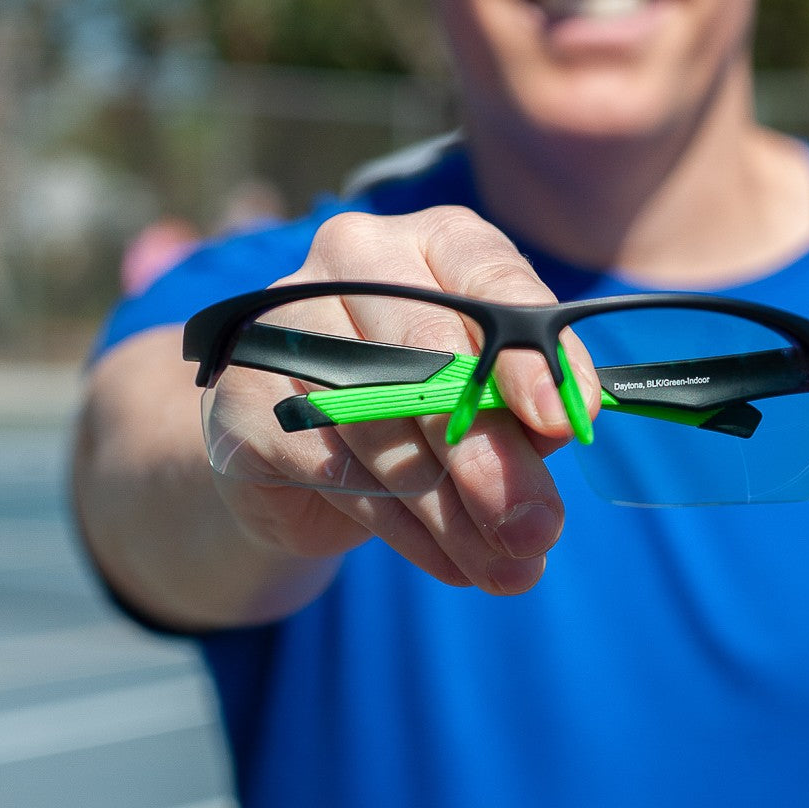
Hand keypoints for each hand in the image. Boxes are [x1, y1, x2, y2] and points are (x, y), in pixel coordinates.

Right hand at [208, 206, 601, 594]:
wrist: (293, 447)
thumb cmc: (418, 403)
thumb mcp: (486, 393)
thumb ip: (523, 404)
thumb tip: (559, 430)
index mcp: (432, 240)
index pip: (489, 279)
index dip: (530, 355)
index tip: (564, 419)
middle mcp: (355, 260)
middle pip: (431, 360)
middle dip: (493, 456)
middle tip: (538, 527)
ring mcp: (288, 322)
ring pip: (385, 427)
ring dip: (455, 513)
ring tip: (508, 566)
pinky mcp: (244, 395)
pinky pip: (335, 471)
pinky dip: (403, 529)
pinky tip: (451, 562)